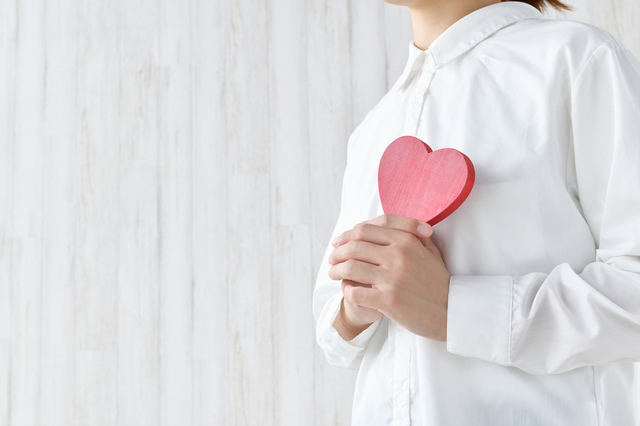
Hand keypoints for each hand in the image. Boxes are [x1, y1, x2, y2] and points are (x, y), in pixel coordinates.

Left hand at [328, 214, 450, 340]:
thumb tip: (387, 225)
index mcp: (406, 241)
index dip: (346, 235)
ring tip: (332, 273)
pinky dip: (346, 291)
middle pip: (354, 247)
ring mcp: (392, 278)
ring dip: (336, 270)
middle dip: (337, 253)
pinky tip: (346, 291)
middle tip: (332, 259)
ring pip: (350, 268)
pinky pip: (355, 292)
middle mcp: (398, 256)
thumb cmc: (439, 282)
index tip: (338, 243)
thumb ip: (412, 236)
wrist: (452, 312)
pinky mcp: (388, 300)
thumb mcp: (430, 252)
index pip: (365, 230)